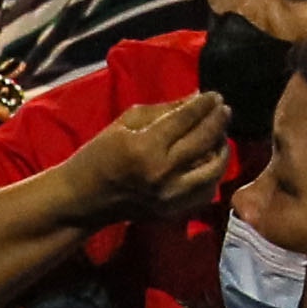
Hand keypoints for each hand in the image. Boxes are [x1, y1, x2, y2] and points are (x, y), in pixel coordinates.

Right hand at [75, 91, 233, 217]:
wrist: (82, 199)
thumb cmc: (99, 155)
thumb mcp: (124, 123)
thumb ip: (163, 110)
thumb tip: (197, 97)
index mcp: (145, 147)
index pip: (186, 120)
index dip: (204, 105)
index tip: (215, 95)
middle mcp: (162, 173)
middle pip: (204, 142)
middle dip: (218, 121)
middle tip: (224, 109)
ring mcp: (171, 196)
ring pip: (213, 170)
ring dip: (222, 148)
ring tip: (220, 134)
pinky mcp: (173, 212)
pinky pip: (206, 192)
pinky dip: (214, 175)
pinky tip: (211, 160)